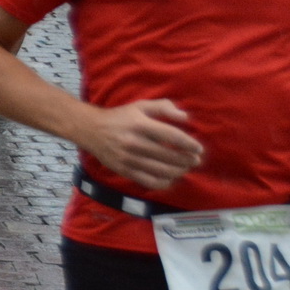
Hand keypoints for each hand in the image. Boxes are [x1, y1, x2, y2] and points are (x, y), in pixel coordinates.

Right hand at [77, 100, 202, 190]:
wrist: (90, 129)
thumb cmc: (120, 117)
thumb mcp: (140, 106)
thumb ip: (164, 107)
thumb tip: (185, 118)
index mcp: (140, 124)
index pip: (171, 136)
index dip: (188, 144)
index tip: (199, 149)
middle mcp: (134, 142)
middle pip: (169, 155)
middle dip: (187, 160)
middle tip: (195, 160)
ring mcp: (128, 159)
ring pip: (161, 170)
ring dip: (178, 171)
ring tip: (185, 168)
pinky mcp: (124, 170)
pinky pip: (149, 181)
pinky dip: (164, 183)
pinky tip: (170, 178)